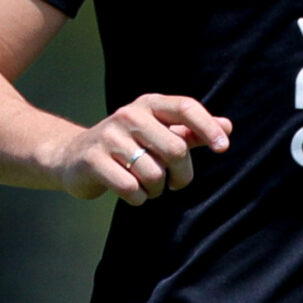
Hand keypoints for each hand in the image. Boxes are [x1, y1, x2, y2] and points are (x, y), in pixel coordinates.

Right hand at [57, 94, 230, 203]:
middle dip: (182, 175)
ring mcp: (109, 137)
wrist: (74, 156)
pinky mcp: (93, 161)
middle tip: (175, 183)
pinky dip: (138, 198)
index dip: (208, 127)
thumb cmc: (128, 146)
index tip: (223, 147)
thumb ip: (191, 132)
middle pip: (175, 149)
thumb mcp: (158, 134)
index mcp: (148, 104)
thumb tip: (228, 126)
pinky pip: (131, 189)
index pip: (185, 107)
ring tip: (148, 186)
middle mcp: (128, 115)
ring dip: (157, 189)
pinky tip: (132, 193)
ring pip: (154, 174)